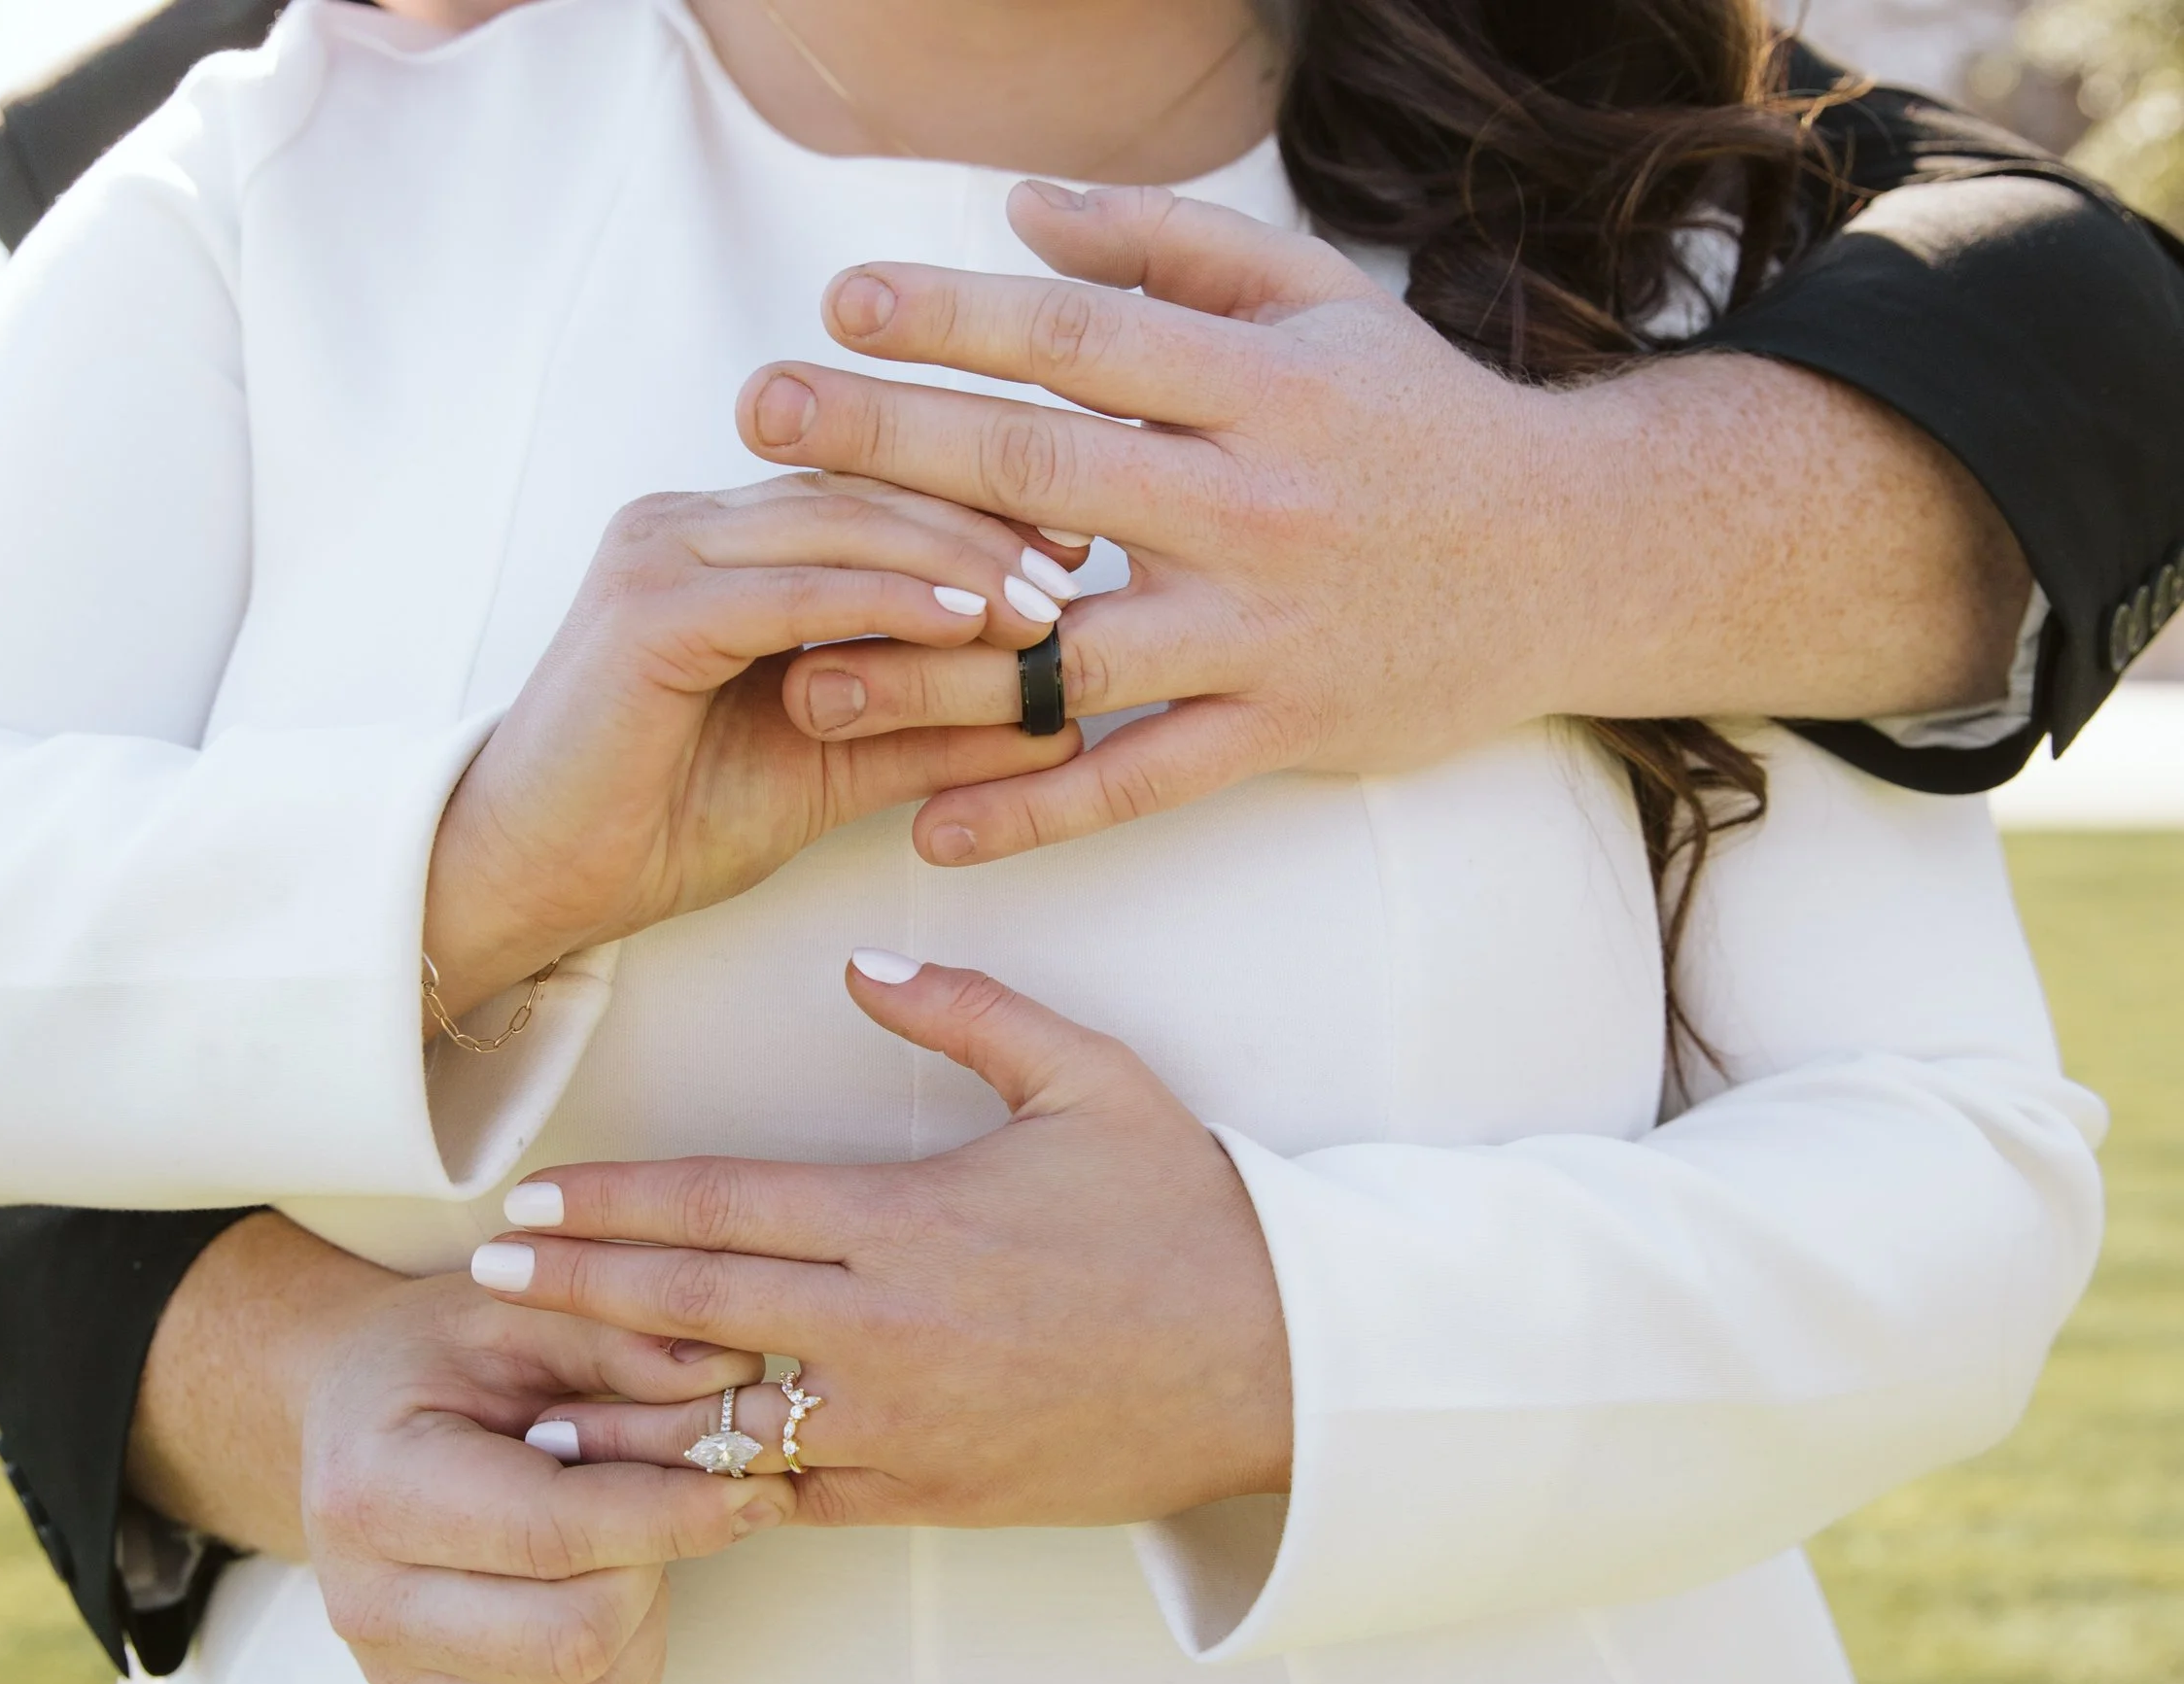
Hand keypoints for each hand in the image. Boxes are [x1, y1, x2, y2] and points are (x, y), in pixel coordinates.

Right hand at [299, 1272, 792, 1683]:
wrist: (350, 1419)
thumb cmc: (441, 1357)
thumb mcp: (524, 1311)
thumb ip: (626, 1339)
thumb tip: (735, 1372)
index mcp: (376, 1487)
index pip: (553, 1533)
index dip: (671, 1516)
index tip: (752, 1485)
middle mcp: (368, 1601)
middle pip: (577, 1637)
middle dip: (659, 1566)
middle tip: (677, 1501)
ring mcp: (397, 1677)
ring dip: (652, 1623)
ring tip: (634, 1543)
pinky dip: (631, 1667)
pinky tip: (612, 1589)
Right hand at [423, 475, 1083, 1011]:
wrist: (533, 881)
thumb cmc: (663, 824)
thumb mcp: (831, 766)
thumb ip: (929, 730)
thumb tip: (1057, 723)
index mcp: (724, 542)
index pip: (870, 500)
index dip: (976, 517)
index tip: (1077, 555)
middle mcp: (688, 522)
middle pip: (864, 493)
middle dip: (983, 525)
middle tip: (1084, 568)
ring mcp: (660, 552)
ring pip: (837, 527)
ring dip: (953, 558)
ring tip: (1047, 601)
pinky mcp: (647, 607)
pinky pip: (793, 589)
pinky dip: (886, 601)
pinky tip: (966, 620)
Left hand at [467, 954, 1291, 1527]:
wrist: (1280, 1364)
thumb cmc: (1188, 1211)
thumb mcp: (1092, 1079)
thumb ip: (968, 1011)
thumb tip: (861, 966)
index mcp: (906, 1219)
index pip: (718, 1206)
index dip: (610, 1204)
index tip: (530, 1198)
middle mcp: (883, 1328)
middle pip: (687, 1309)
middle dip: (573, 1291)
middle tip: (482, 1277)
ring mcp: (899, 1424)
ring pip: (719, 1425)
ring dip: (614, 1416)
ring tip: (525, 1410)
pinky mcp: (928, 1494)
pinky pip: (794, 1499)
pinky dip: (714, 1492)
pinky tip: (652, 1489)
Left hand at [739, 181, 2024, 867]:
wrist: (1576, 561)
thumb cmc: (1423, 421)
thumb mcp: (1323, 303)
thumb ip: (1172, 247)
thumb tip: (1018, 208)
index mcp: (1257, 385)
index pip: (1080, 341)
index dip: (955, 315)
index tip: (837, 301)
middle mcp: (1251, 505)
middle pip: (1042, 473)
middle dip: (888, 442)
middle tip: (755, 421)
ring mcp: (1263, 632)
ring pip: (1073, 655)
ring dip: (929, 667)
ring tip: (798, 675)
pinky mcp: (1281, 734)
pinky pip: (1139, 782)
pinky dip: (1036, 813)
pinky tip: (930, 828)